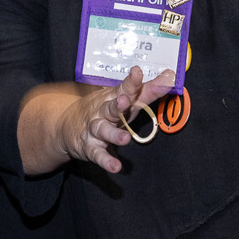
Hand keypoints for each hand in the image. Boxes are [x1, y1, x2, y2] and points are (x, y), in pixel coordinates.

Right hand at [54, 67, 176, 174]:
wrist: (68, 126)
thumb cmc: (104, 111)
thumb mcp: (124, 99)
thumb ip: (148, 90)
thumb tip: (170, 76)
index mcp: (113, 98)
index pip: (124, 88)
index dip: (131, 81)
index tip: (137, 71)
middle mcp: (102, 111)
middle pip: (110, 107)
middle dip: (117, 105)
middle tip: (124, 101)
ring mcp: (95, 129)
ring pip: (103, 130)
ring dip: (113, 134)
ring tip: (125, 139)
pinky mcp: (90, 147)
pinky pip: (98, 154)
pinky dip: (106, 161)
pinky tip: (115, 166)